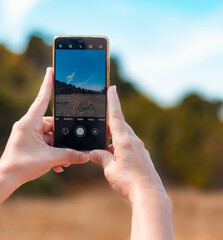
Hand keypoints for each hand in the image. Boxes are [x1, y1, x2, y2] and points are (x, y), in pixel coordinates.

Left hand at [0, 68, 87, 194]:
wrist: (5, 179)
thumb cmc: (21, 166)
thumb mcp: (50, 159)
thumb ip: (70, 155)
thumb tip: (86, 156)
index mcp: (29, 123)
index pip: (42, 99)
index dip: (48, 84)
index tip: (51, 70)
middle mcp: (28, 125)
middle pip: (53, 123)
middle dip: (63, 137)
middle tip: (72, 148)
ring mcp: (29, 134)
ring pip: (51, 135)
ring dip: (59, 148)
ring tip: (63, 161)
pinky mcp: (30, 142)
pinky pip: (46, 143)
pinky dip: (53, 152)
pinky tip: (58, 164)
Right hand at [89, 86, 165, 202]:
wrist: (148, 193)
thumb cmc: (128, 181)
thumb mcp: (110, 170)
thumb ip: (102, 158)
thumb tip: (94, 153)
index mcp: (125, 141)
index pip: (116, 116)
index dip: (113, 101)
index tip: (112, 88)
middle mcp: (134, 142)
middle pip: (121, 126)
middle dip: (110, 124)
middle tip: (99, 125)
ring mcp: (140, 149)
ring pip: (125, 137)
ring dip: (114, 138)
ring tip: (104, 148)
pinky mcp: (143, 157)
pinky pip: (130, 147)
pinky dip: (121, 148)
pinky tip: (116, 158)